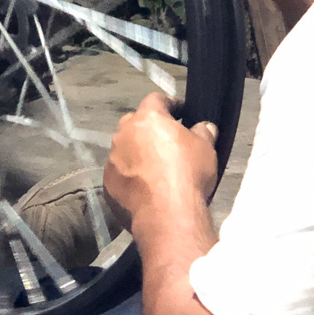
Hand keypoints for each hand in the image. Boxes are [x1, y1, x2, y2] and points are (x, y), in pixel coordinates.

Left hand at [102, 93, 218, 229]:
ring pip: (124, 149)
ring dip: (136, 153)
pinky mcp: (107, 183)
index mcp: (147, 119)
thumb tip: (204, 126)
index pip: (156, 99)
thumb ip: (203, 131)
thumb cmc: (187, 174)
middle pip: (134, 123)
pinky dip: (130, 175)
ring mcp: (112, 159)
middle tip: (165, 140)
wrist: (165, 215)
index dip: (169, 103)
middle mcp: (124, 134)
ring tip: (154, 168)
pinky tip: (144, 188)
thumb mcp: (205, 148)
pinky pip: (119, 173)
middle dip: (148, 128)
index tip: (180, 111)